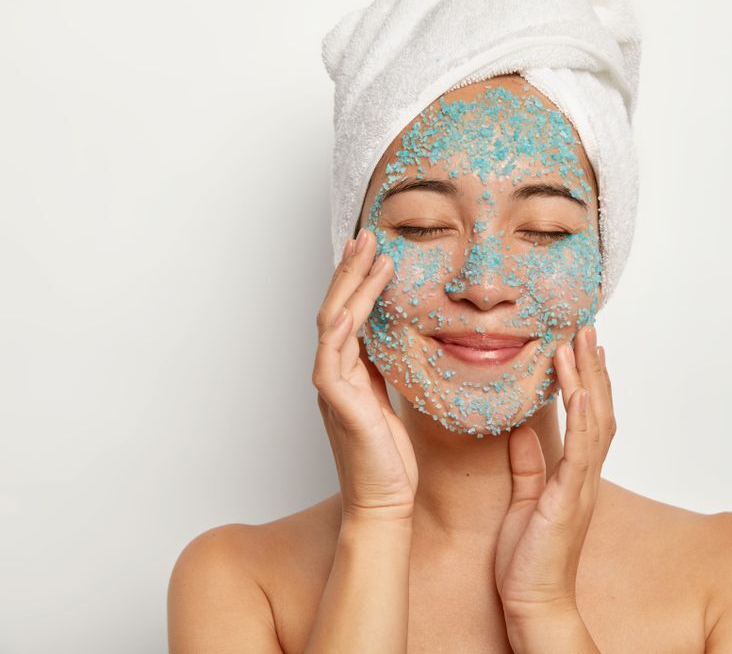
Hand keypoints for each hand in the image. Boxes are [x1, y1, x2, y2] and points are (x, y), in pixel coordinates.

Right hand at [312, 228, 417, 522]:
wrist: (385, 503)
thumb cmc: (390, 460)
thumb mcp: (389, 403)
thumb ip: (382, 372)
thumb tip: (392, 341)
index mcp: (346, 373)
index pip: (347, 315)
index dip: (356, 280)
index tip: (372, 250)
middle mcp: (333, 375)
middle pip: (334, 309)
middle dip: (350, 270)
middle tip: (366, 236)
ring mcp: (331, 389)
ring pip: (332, 324)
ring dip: (350, 287)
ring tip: (370, 254)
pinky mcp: (339, 406)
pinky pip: (331, 361)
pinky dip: (339, 332)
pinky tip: (351, 309)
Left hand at [494, 324, 615, 622]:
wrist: (534, 601)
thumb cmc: (528, 558)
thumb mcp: (525, 499)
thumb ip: (528, 465)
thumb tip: (521, 431)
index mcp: (574, 473)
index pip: (587, 416)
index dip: (587, 379)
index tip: (582, 345)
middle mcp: (585, 474)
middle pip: (598, 409)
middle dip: (593, 367)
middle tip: (586, 328)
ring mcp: (581, 485)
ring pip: (594, 421)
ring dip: (589, 379)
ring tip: (581, 342)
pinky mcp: (569, 498)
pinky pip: (581, 452)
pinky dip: (582, 418)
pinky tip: (578, 390)